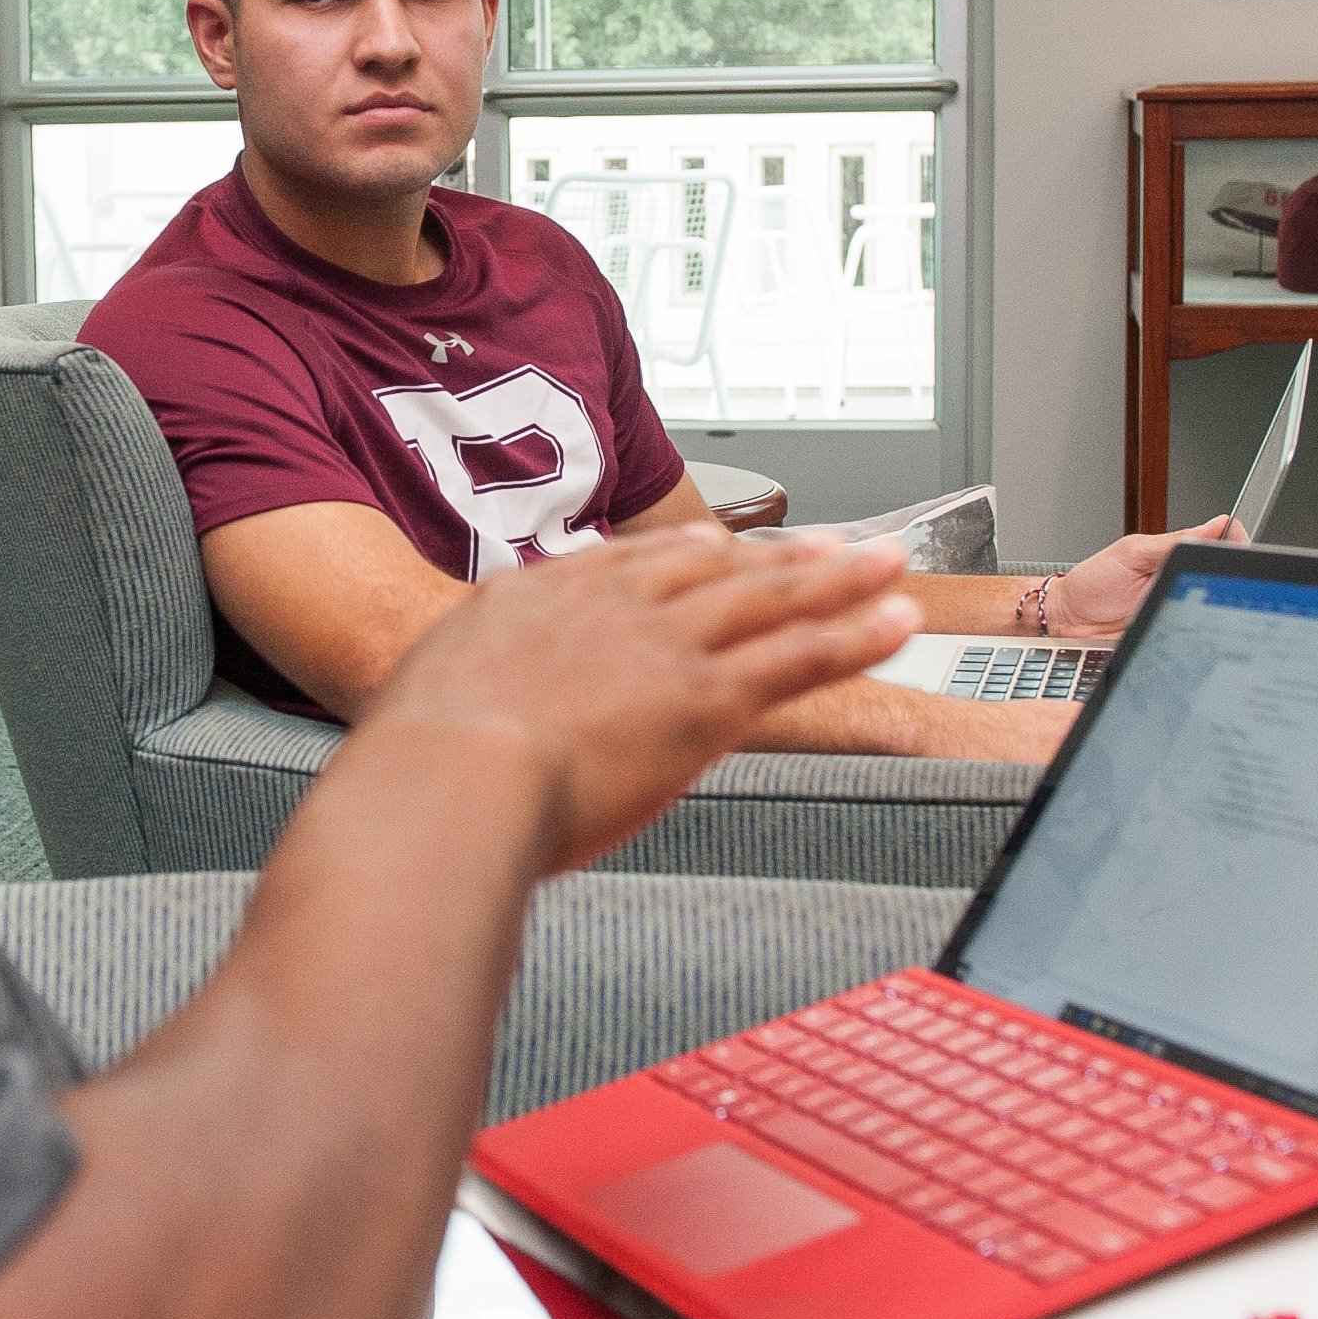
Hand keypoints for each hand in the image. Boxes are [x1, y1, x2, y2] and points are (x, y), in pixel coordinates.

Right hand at [367, 529, 915, 877]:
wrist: (449, 775)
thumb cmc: (422, 762)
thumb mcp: (429, 695)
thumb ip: (462, 690)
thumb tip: (456, 713)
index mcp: (542, 598)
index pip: (630, 564)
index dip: (685, 555)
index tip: (716, 547)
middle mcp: (614, 606)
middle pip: (715, 567)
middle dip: (779, 556)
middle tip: (830, 543)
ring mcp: (666, 646)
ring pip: (772, 599)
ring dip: (840, 579)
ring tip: (888, 563)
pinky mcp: (707, 698)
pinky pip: (800, 657)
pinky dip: (856, 636)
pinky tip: (895, 622)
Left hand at [1038, 517, 1233, 638]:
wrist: (1068, 621)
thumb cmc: (1092, 585)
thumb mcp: (1131, 554)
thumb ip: (1171, 543)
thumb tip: (1214, 526)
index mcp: (1174, 555)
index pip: (1220, 542)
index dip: (1232, 541)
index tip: (1232, 541)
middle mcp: (1181, 581)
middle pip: (1224, 576)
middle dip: (1222, 577)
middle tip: (1201, 577)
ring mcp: (1180, 609)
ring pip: (1214, 607)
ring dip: (1206, 605)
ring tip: (1178, 601)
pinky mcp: (1174, 636)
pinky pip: (1196, 635)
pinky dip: (1194, 630)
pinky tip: (1177, 624)